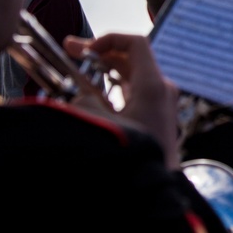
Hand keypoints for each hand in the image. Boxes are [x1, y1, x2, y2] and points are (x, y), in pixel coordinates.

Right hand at [65, 33, 180, 169]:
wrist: (154, 194)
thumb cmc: (130, 159)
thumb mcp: (98, 125)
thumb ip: (84, 101)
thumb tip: (79, 95)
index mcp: (153, 86)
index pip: (135, 44)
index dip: (108, 39)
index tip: (84, 50)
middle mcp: (163, 91)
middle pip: (132, 59)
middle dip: (100, 53)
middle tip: (69, 49)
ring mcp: (163, 105)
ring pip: (133, 77)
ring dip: (105, 71)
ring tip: (76, 69)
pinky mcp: (158, 120)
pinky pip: (136, 94)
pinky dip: (114, 89)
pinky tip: (93, 94)